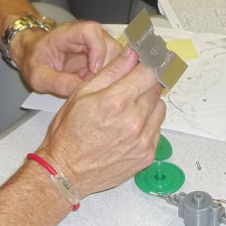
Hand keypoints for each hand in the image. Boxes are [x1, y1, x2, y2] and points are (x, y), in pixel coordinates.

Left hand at [15, 21, 124, 97]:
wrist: (33, 54)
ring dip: (110, 73)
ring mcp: (95, 43)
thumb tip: (79, 90)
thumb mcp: (38, 76)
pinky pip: (114, 63)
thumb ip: (57, 82)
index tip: (93, 68)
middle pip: (109, 43)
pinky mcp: (100, 55)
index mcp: (67, 33)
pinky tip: (97, 84)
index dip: (97, 48)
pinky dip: (109, 76)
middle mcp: (85, 35)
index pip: (91, 31)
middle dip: (106, 67)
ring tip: (93, 84)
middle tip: (94, 83)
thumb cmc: (35, 59)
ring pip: (116, 54)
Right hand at [36, 48, 164, 196]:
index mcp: (116, 102)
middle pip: (156, 89)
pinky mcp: (147, 155)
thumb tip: (132, 53)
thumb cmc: (68, 134)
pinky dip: (147, 124)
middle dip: (145, 84)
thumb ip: (111, 72)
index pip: (149, 72)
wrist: (65, 172)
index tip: (148, 60)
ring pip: (160, 108)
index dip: (149, 63)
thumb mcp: (82, 94)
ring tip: (127, 111)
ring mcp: (143, 140)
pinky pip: (157, 129)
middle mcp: (134, 121)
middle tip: (129, 88)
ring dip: (148, 104)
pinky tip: (128, 128)